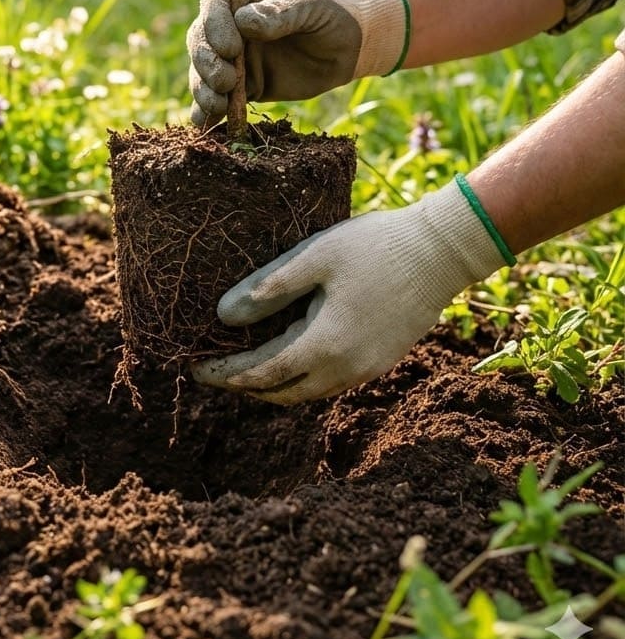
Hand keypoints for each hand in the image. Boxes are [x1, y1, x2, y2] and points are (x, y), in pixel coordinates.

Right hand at [187, 0, 406, 124]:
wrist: (354, 43)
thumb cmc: (334, 10)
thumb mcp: (312, 2)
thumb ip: (280, 13)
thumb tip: (244, 22)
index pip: (215, 4)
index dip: (215, 27)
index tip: (232, 49)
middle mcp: (230, 22)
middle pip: (201, 41)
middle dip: (207, 63)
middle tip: (226, 82)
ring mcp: (233, 56)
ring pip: (203, 72)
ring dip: (204, 90)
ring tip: (218, 106)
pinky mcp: (243, 84)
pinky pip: (219, 98)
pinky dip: (208, 112)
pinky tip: (205, 124)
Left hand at [191, 180, 509, 403]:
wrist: (443, 251)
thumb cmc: (377, 246)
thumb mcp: (315, 258)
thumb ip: (269, 289)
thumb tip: (222, 316)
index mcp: (326, 344)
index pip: (262, 373)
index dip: (226, 373)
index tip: (195, 369)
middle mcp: (347, 368)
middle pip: (283, 392)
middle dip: (244, 386)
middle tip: (214, 372)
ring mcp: (368, 368)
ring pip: (308, 392)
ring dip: (273, 386)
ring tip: (244, 369)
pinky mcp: (381, 360)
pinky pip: (330, 382)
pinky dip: (301, 378)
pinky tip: (289, 356)